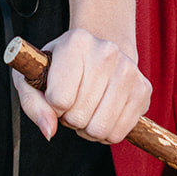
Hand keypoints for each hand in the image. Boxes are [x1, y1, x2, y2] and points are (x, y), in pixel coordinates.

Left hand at [12, 27, 150, 144]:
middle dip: (70, 118)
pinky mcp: (144, 89)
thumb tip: (49, 131)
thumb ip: (32, 104)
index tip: (55, 94)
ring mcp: (128, 69)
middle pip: (78, 116)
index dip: (52, 106)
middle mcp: (106, 51)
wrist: (97, 51)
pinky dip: (105, 133)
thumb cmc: (60, 67)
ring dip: (87, 128)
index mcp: (76, 42)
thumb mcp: (33, 77)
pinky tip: (101, 114)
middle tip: (72, 102)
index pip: (58, 99)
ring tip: (85, 109)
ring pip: (99, 129)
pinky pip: (118, 134)